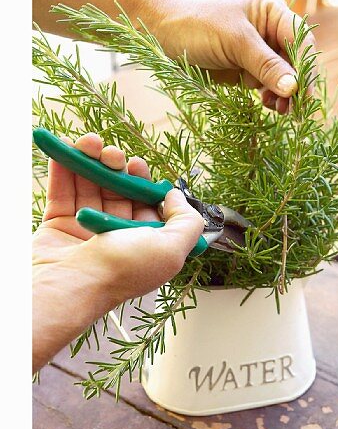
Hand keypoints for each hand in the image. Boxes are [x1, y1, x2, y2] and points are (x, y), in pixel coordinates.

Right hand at [32, 133, 203, 372]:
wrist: (71, 285)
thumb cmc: (122, 270)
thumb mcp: (172, 249)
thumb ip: (187, 222)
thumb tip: (177, 195)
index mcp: (148, 244)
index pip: (149, 206)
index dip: (145, 183)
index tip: (138, 167)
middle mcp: (120, 237)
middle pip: (119, 192)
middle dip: (117, 168)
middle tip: (113, 155)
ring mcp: (87, 230)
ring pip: (91, 187)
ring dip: (91, 161)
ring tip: (90, 143)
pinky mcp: (58, 224)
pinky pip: (62, 191)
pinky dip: (64, 167)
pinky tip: (67, 147)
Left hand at [148, 0, 308, 113]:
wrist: (162, 34)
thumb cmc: (195, 25)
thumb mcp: (234, 41)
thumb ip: (265, 64)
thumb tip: (294, 87)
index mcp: (271, 11)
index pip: (301, 40)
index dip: (305, 67)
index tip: (302, 93)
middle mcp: (271, 31)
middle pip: (298, 62)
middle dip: (297, 85)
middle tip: (295, 110)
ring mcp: (262, 53)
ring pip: (288, 79)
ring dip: (287, 96)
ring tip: (279, 110)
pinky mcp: (251, 71)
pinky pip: (272, 88)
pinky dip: (274, 99)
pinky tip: (268, 105)